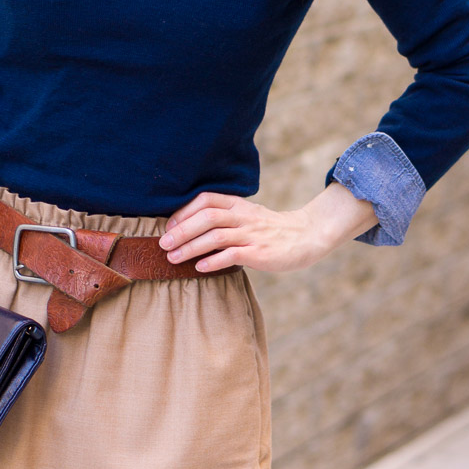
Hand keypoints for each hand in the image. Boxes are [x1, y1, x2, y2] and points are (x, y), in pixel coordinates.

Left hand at [159, 183, 376, 274]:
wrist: (306, 237)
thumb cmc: (270, 229)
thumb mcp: (247, 215)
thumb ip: (224, 218)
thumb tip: (188, 229)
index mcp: (238, 204)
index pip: (206, 200)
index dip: (184, 212)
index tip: (169, 226)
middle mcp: (243, 216)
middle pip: (207, 217)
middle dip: (182, 231)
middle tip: (163, 244)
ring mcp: (252, 234)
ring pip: (216, 236)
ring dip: (191, 247)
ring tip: (173, 258)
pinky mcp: (260, 252)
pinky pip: (233, 255)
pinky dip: (213, 261)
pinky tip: (199, 268)